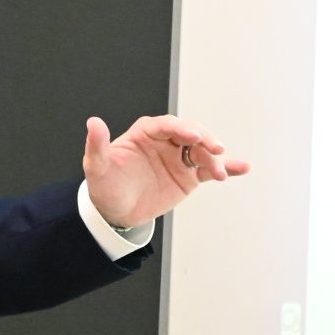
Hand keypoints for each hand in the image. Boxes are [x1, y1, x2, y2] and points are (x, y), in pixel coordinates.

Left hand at [83, 114, 250, 228]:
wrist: (116, 213)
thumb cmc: (105, 186)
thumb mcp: (97, 167)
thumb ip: (97, 145)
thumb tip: (93, 122)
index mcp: (145, 133)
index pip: (166, 125)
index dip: (181, 128)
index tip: (193, 135)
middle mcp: (165, 142)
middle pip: (190, 133)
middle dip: (204, 139)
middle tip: (215, 148)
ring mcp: (179, 158)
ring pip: (202, 151)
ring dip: (215, 158)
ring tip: (221, 172)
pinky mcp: (188, 175)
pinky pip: (209, 169)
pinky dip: (226, 167)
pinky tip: (242, 167)